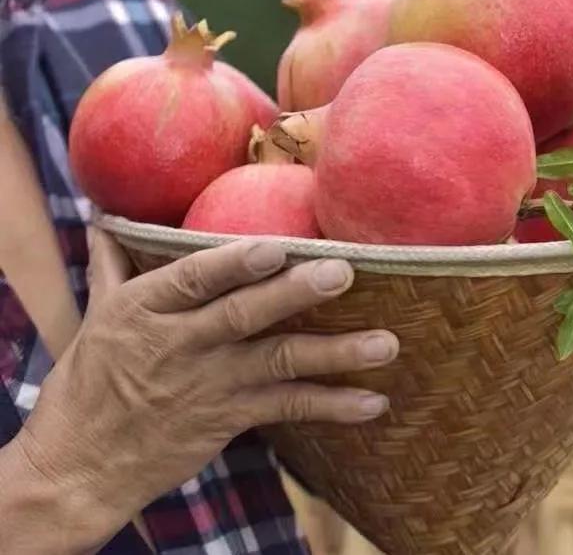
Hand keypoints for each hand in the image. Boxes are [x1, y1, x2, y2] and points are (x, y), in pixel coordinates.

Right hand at [9, 231, 396, 551]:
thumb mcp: (98, 315)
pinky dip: (332, 405)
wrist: (76, 469)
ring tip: (385, 343)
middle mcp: (181, 345)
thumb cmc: (89, 381)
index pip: (193, 280)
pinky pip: (287, 409)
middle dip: (295, 292)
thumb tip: (106, 214)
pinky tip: (372, 401)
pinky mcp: (228, 419)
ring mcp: (210, 385)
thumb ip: (114, 262)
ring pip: (278, 362)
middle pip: (243, 315)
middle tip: (344, 271)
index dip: (234, 263)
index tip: (274, 246)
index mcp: (146, 309)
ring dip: (336, 353)